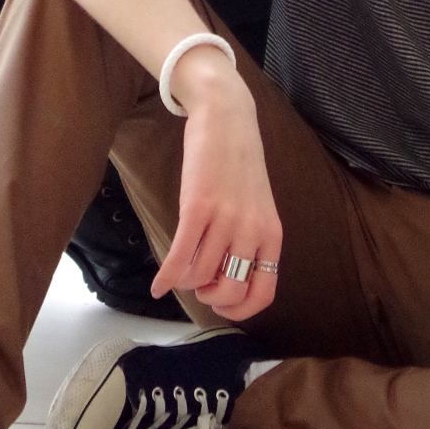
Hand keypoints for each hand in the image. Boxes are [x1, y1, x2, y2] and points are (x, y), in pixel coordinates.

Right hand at [149, 53, 281, 321]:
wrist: (227, 118)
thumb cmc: (239, 162)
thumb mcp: (258, 205)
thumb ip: (250, 239)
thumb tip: (228, 278)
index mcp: (271, 234)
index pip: (263, 293)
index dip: (239, 310)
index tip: (221, 306)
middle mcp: (252, 230)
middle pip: (228, 290)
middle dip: (208, 297)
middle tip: (198, 284)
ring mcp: (226, 219)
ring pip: (200, 275)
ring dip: (185, 282)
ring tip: (179, 270)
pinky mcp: (198, 206)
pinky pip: (180, 255)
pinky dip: (166, 276)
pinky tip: (158, 285)